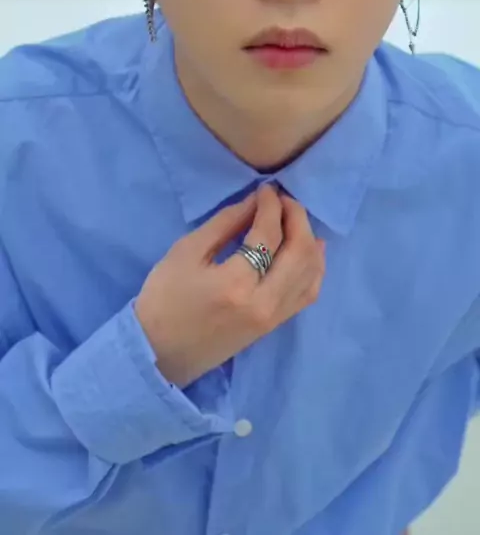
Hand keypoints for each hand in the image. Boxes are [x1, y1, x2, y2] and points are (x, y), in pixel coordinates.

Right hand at [135, 185, 325, 387]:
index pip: (268, 234)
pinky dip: (313, 267)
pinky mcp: (274, 326)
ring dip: (308, 239)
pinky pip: (307, 293)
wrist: (158, 355)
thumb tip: (255, 203)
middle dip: (296, 217)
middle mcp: (264, 303)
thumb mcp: (185, 253)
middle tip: (283, 200)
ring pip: (311, 273)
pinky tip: (308, 250)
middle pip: (300, 251)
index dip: (271, 205)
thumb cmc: (163, 300)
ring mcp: (273, 318)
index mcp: (236, 284)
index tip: (266, 189)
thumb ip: (224, 224)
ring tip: (293, 220)